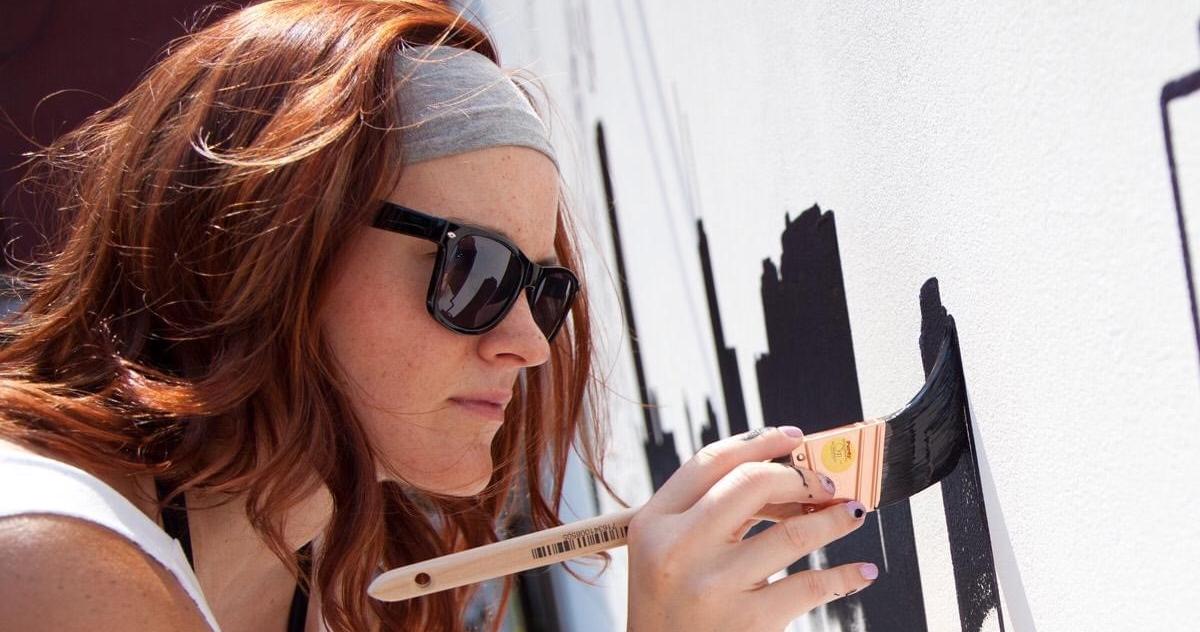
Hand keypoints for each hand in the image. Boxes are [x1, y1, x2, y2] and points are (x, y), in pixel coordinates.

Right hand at [625, 426, 876, 630]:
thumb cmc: (670, 610)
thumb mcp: (662, 555)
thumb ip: (704, 515)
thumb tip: (783, 479)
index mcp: (653, 524)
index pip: (709, 463)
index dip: (757, 443)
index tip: (791, 438)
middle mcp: (679, 549)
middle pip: (750, 484)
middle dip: (800, 477)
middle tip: (826, 482)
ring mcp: (713, 585)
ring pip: (792, 532)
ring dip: (834, 518)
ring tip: (854, 512)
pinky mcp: (747, 621)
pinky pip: (810, 586)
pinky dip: (844, 575)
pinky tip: (861, 571)